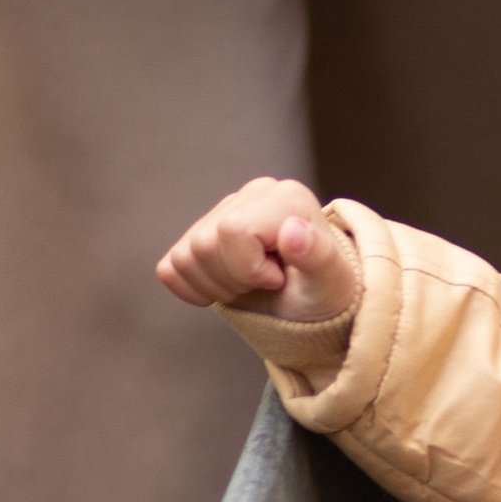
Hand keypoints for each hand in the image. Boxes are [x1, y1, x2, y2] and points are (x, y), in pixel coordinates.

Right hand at [156, 176, 361, 328]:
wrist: (311, 307)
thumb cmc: (324, 294)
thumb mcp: (329, 284)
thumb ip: (318, 256)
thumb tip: (292, 230)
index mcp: (286, 197)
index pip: (232, 231)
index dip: (250, 268)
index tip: (279, 277)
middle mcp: (254, 194)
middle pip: (204, 244)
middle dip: (233, 281)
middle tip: (265, 285)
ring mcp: (224, 211)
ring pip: (185, 257)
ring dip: (217, 287)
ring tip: (252, 285)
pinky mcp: (199, 234)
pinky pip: (170, 268)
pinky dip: (196, 289)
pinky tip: (229, 284)